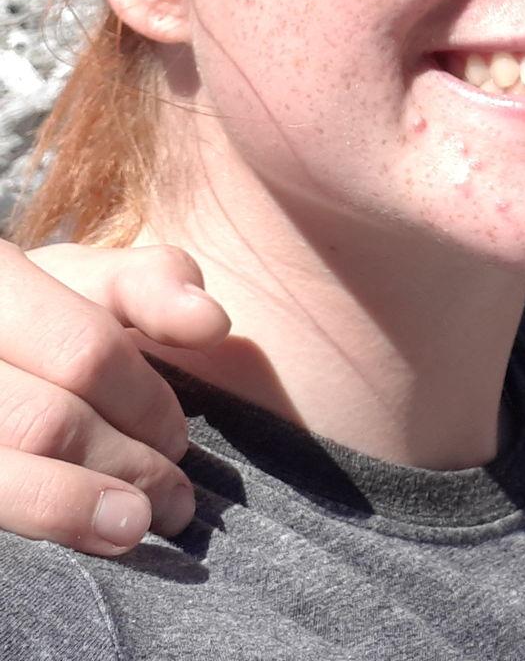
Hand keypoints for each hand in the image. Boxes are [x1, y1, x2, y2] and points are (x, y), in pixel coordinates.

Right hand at [0, 240, 229, 553]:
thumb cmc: (36, 318)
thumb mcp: (85, 280)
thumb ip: (151, 284)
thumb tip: (212, 322)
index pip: (87, 351)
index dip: (145, 402)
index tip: (180, 437)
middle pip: (51, 421)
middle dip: (129, 464)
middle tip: (177, 499)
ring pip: (9, 475)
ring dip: (82, 508)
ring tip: (140, 524)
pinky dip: (46, 517)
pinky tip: (86, 535)